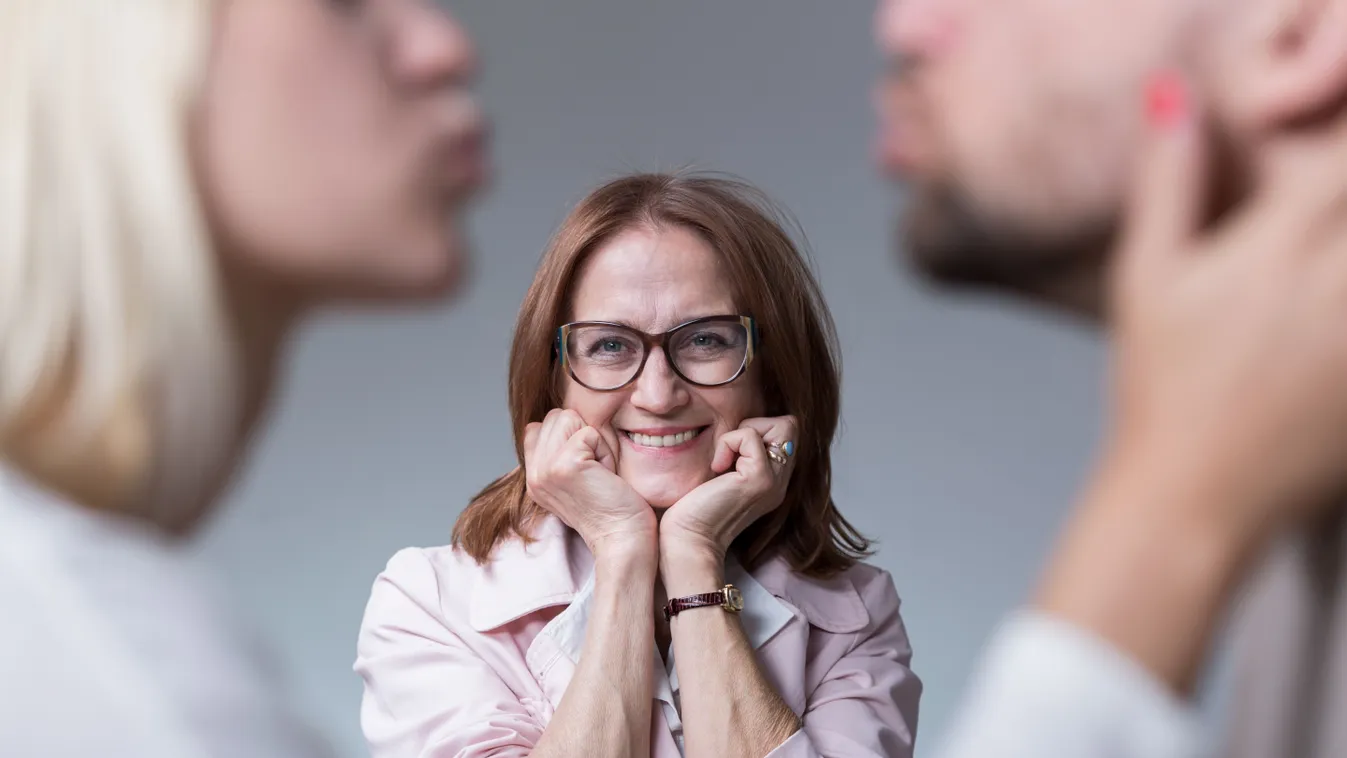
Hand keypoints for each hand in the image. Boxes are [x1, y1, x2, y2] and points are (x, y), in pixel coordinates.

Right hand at [524, 409, 655, 557]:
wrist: (623, 539)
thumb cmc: (612, 507)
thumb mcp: (577, 478)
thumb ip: (560, 451)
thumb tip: (564, 419)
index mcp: (534, 477)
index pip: (540, 425)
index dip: (571, 437)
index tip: (586, 469)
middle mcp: (534, 474)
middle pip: (556, 417)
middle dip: (583, 436)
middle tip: (596, 472)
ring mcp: (545, 470)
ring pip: (568, 418)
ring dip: (594, 442)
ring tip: (599, 472)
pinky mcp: (565, 466)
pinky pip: (589, 432)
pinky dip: (605, 450)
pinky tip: (606, 476)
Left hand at [660, 416, 797, 561]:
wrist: (688, 538)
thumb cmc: (695, 507)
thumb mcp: (724, 475)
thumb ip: (739, 455)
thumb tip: (738, 428)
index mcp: (773, 481)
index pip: (786, 433)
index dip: (759, 430)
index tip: (732, 453)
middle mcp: (781, 482)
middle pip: (789, 426)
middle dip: (756, 426)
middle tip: (730, 453)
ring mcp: (774, 481)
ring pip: (781, 425)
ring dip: (743, 434)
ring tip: (724, 462)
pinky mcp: (760, 479)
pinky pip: (750, 436)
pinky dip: (728, 443)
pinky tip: (717, 468)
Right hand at [1105, 78, 1346, 553]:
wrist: (1191, 497)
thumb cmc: (1160, 392)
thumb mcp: (1145, 279)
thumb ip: (1167, 183)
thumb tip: (1172, 99)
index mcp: (1276, 252)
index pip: (1340, 165)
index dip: (1338, 146)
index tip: (1320, 168)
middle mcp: (1337, 290)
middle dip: (1343, 206)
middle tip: (1308, 241)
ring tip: (1314, 284)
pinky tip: (1324, 322)